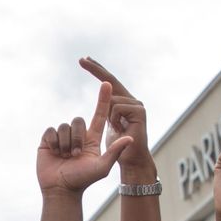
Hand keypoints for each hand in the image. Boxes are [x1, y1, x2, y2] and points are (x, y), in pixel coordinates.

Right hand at [35, 83, 133, 194]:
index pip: (99, 115)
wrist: (61, 189)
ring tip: (64, 157)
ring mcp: (62, 137)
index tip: (107, 84)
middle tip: (75, 155)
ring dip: (65, 143)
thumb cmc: (83, 180)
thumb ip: (115, 152)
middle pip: (78, 120)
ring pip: (64, 125)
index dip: (103, 100)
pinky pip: (51, 130)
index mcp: (91, 138)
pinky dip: (54, 142)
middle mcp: (77, 135)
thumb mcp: (102, 167)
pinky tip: (54, 153)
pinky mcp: (48, 140)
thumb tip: (130, 138)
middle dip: (77, 137)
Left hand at [79, 57, 152, 176]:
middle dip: (96, 69)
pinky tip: (120, 128)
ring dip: (109, 116)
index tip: (85, 60)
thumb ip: (106, 115)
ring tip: (116, 128)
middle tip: (81, 59)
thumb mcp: (108, 129)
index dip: (98, 71)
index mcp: (123, 103)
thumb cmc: (119, 149)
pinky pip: (117, 107)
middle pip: (110, 80)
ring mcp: (137, 104)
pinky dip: (114, 120)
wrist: (132, 161)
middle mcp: (131, 100)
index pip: (109, 83)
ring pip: (112, 99)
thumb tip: (100, 108)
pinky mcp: (139, 110)